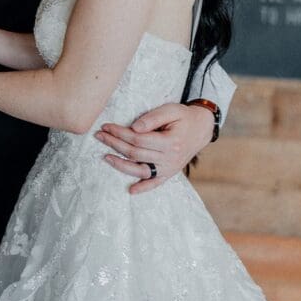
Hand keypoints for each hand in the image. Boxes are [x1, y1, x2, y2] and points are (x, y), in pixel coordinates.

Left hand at [95, 103, 213, 194]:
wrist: (201, 129)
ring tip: (105, 157)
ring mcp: (169, 168)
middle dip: (115, 144)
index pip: (138, 139)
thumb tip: (134, 127)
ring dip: (121, 165)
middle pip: (135, 153)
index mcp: (170, 142)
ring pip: (141, 170)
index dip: (119, 133)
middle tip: (100, 136)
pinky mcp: (169, 173)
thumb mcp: (171, 110)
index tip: (106, 126)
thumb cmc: (183, 117)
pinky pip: (155, 183)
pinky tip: (131, 190)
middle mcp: (170, 158)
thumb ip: (153, 118)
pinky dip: (143, 188)